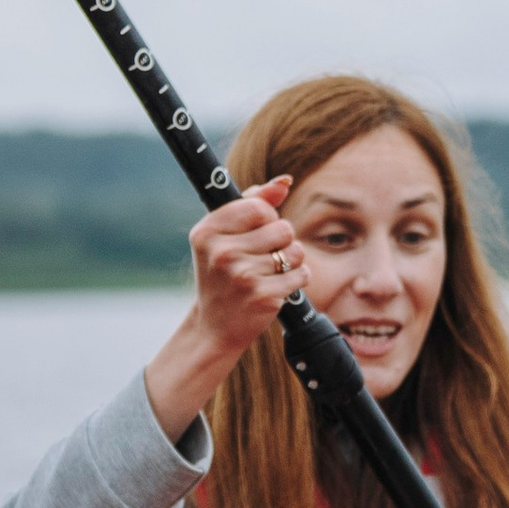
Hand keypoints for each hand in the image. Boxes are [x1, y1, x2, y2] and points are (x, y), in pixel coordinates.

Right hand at [143, 178, 303, 440]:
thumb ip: (252, 203)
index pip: (259, 206)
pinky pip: (301, 273)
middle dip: (281, 240)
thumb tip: (284, 182)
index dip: (266, 217)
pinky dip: (297, 279)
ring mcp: (243, 276)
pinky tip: (278, 287)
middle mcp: (221, 253)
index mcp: (207, 232)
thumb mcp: (223, 235)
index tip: (256, 232)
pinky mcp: (264, 297)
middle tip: (262, 257)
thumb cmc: (221, 274)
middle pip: (282, 227)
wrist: (214, 326)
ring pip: (295, 250)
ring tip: (269, 272)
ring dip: (290, 260)